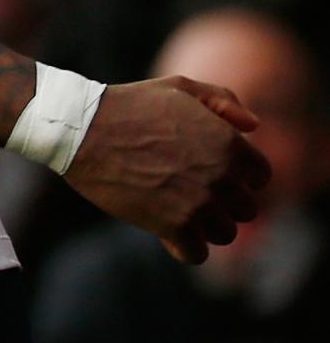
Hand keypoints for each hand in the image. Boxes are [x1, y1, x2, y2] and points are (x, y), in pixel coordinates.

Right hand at [64, 74, 269, 263]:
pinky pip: (196, 254)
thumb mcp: (179, 89)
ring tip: (180, 214)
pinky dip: (185, 248)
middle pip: (245, 210)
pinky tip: (169, 234)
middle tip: (194, 195)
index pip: (260, 177)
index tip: (218, 178)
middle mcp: (221, 176)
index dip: (241, 178)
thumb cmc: (128, 105)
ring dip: (205, 227)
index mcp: (229, 143)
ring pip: (224, 233)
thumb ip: (223, 101)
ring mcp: (198, 204)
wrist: (81, 129)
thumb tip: (254, 126)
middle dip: (224, 204)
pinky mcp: (171, 226)